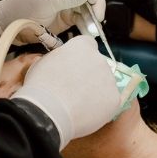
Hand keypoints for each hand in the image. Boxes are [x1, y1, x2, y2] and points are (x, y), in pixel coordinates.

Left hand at [0, 0, 104, 43]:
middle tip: (96, 14)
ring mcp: (68, 0)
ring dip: (93, 14)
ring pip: (89, 3)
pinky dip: (87, 24)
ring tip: (94, 27)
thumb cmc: (23, 8)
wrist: (11, 27)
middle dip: (95, 0)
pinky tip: (88, 31)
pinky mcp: (69, 15)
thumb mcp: (45, 2)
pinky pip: (83, 17)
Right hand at [10, 36, 124, 147]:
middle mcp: (100, 59)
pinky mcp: (115, 99)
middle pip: (98, 64)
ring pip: (105, 83)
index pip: (88, 44)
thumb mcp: (44, 62)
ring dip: (95, 90)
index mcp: (82, 46)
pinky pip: (109, 101)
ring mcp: (109, 79)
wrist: (50, 111)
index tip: (74, 65)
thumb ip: (58, 58)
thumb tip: (60, 64)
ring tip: (78, 104)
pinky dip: (101, 107)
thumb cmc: (41, 85)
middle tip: (74, 88)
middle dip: (89, 74)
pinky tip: (86, 112)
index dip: (81, 56)